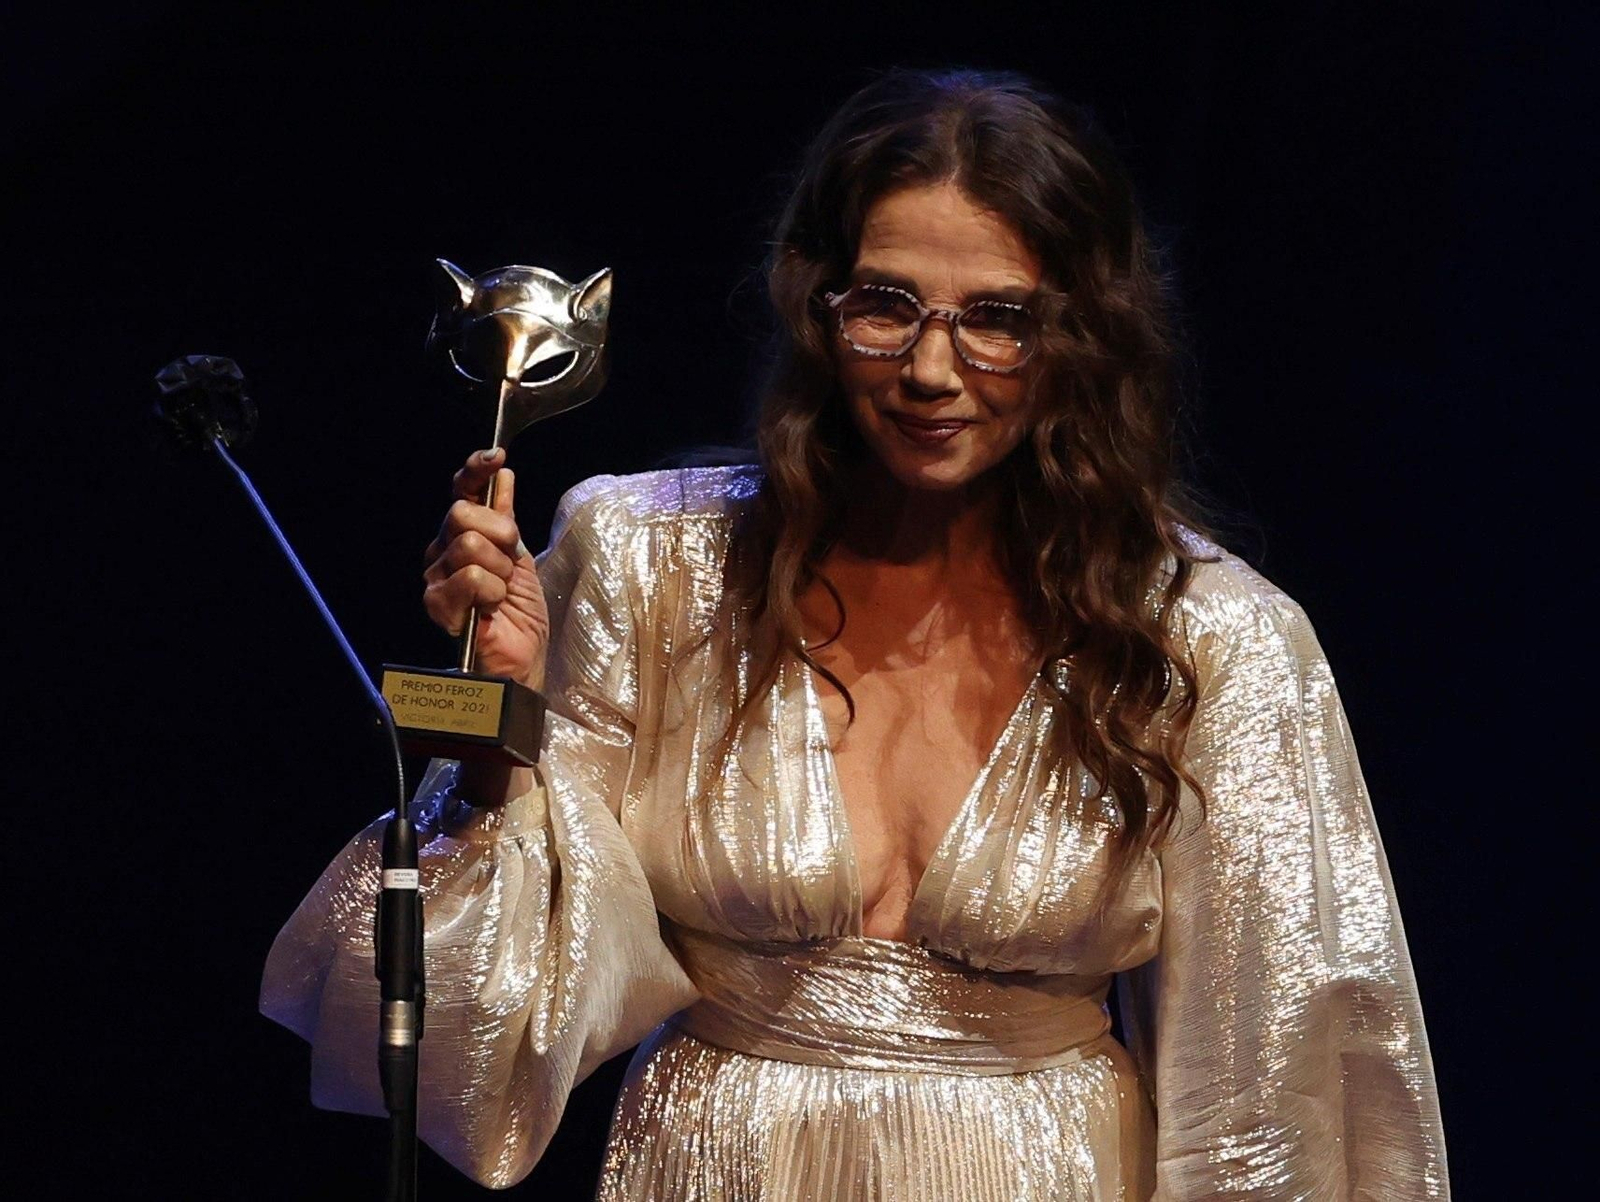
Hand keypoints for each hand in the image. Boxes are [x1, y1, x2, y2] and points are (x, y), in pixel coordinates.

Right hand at [422, 448, 549, 689]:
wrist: (523, 655)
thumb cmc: (521, 611)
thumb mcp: (523, 557)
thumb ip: (508, 517)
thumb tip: (503, 473)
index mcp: (464, 534)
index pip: (462, 491)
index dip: (475, 470)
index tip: (497, 458)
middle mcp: (444, 549)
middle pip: (462, 513)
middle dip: (500, 535)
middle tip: (512, 562)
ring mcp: (436, 574)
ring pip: (467, 544)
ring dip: (499, 570)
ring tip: (501, 592)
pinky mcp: (435, 601)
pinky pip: (468, 577)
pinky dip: (491, 591)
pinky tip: (491, 606)